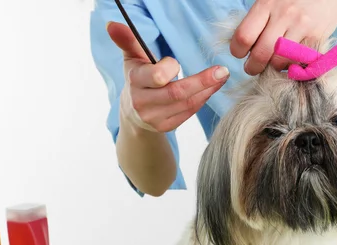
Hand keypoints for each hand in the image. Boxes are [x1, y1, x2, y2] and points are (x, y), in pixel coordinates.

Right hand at [106, 22, 229, 133]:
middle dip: (203, 81)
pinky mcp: (166, 127)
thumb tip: (113, 24)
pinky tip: (211, 89)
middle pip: (178, 92)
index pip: (158, 76)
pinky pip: (189, 112)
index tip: (176, 63)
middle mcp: (143, 102)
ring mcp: (155, 118)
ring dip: (208, 90)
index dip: (170, 67)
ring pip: (188, 103)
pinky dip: (202, 99)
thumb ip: (128, 41)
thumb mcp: (132, 59)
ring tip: (221, 77)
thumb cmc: (138, 80)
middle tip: (222, 71)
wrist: (133, 113)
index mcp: (135, 82)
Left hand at [230, 0, 336, 75]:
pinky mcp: (316, 38)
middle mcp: (284, 14)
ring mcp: (301, 27)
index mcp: (267, 3)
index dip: (237, 51)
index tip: (240, 53)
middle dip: (252, 67)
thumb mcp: (271, 1)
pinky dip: (290, 66)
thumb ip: (257, 20)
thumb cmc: (292, 1)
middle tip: (252, 68)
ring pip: (278, 62)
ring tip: (273, 62)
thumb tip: (241, 47)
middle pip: (260, 54)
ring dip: (272, 68)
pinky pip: (297, 63)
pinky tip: (289, 59)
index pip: (244, 36)